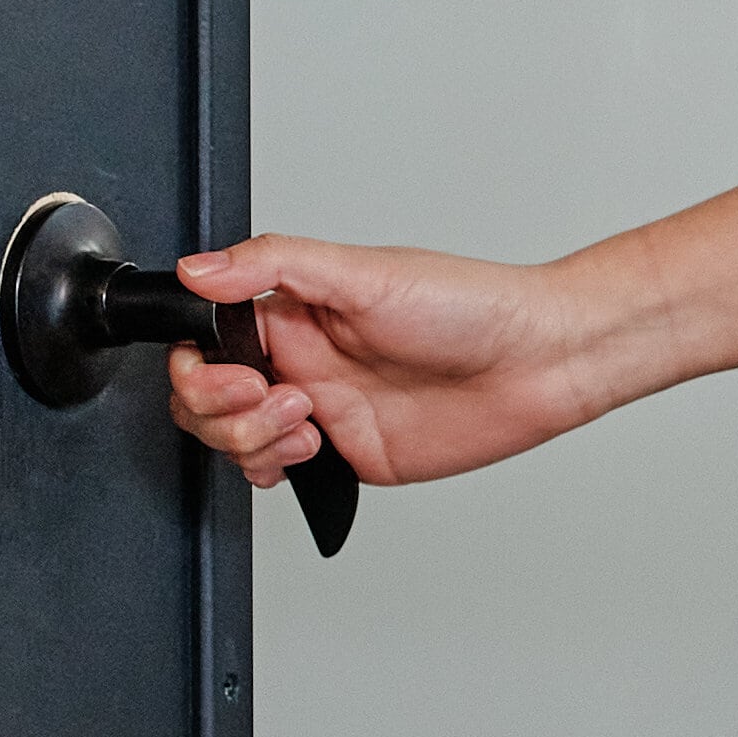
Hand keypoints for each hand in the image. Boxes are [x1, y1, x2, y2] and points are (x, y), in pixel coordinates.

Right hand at [162, 234, 651, 492]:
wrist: (540, 361)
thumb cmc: (473, 305)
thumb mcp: (367, 272)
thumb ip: (275, 265)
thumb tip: (198, 266)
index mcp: (296, 311)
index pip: (205, 339)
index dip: (197, 365)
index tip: (229, 373)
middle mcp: (302, 358)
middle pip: (206, 397)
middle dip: (220, 408)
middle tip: (281, 399)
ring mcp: (322, 407)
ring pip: (234, 438)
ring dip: (251, 439)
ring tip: (311, 421)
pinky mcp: (348, 451)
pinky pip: (278, 471)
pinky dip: (270, 470)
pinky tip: (306, 453)